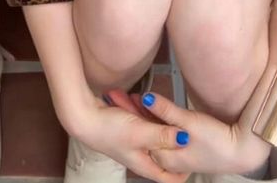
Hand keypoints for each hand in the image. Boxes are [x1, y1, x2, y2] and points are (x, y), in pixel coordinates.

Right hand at [70, 99, 190, 182]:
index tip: (193, 157)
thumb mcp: (140, 132)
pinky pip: (144, 124)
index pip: (168, 178)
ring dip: (158, 122)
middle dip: (171, 139)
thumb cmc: (109, 129)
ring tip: (161, 109)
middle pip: (164, 153)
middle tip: (180, 126)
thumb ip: (163, 135)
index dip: (182, 172)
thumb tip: (186, 139)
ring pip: (154, 135)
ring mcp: (134, 142)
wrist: (84, 118)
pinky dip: (147, 115)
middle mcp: (141, 156)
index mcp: (145, 164)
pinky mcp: (128, 130)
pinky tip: (144, 102)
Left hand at [106, 89, 270, 176]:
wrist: (241, 152)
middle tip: (116, 94)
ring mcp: (175, 153)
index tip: (115, 97)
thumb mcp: (188, 123)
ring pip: (152, 131)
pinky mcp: (183, 146)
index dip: (127, 113)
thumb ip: (165, 111)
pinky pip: (162, 131)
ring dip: (141, 115)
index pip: (139, 132)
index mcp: (164, 156)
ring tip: (128, 97)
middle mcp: (166, 158)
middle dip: (130, 113)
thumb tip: (144, 98)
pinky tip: (149, 107)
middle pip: (143, 132)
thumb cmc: (216, 140)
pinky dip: (154, 119)